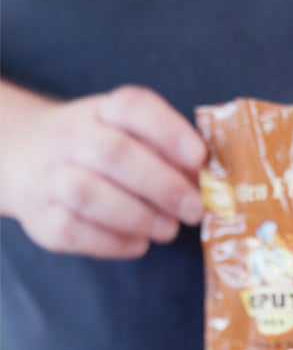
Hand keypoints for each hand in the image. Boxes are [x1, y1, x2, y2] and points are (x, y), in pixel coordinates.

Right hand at [1, 83, 205, 257]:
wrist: (27, 159)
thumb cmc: (99, 152)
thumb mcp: (129, 136)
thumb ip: (167, 154)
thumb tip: (208, 183)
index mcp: (101, 111)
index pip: (133, 106)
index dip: (170, 132)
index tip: (200, 159)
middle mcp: (71, 137)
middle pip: (114, 153)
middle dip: (163, 185)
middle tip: (194, 209)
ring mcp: (51, 176)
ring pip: (88, 193)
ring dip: (138, 216)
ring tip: (169, 230)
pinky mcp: (42, 217)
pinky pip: (75, 231)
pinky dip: (114, 242)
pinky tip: (139, 243)